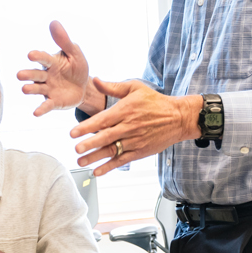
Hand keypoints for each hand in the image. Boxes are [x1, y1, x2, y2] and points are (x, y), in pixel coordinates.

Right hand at [18, 21, 100, 116]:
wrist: (84, 87)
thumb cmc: (77, 67)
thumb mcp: (75, 53)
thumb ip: (64, 40)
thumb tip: (54, 22)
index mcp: (51, 62)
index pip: (43, 58)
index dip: (37, 56)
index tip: (31, 55)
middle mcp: (46, 75)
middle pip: (35, 74)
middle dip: (28, 75)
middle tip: (20, 75)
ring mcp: (48, 89)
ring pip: (37, 89)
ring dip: (30, 89)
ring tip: (25, 89)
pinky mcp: (53, 101)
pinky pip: (46, 105)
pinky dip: (41, 109)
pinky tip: (36, 113)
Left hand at [70, 79, 202, 175]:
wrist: (178, 117)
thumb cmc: (155, 101)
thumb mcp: (135, 88)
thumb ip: (113, 87)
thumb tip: (96, 81)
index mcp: (125, 110)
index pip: (102, 120)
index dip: (87, 127)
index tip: (73, 133)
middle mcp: (129, 127)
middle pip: (106, 137)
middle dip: (90, 144)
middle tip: (76, 149)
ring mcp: (135, 141)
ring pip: (112, 151)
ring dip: (95, 158)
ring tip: (81, 161)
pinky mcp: (140, 151)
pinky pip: (122, 160)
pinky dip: (109, 167)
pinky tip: (97, 171)